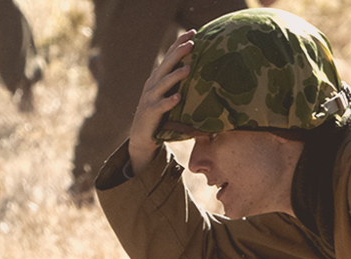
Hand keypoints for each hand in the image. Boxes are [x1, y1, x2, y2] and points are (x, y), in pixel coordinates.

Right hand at [127, 31, 194, 176]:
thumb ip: (183, 84)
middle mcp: (153, 84)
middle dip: (178, 53)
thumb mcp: (172, 94)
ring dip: (175, 76)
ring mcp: (151, 98)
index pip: (170, 57)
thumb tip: (206, 73)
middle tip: (192, 42)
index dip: (179, 43)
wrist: (143, 136)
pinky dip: (169, 101)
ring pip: (163, 84)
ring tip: (188, 68)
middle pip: (166, 65)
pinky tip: (178, 97)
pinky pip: (161, 106)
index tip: (193, 31)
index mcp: (159, 78)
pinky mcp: (151, 113)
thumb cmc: (162, 113)